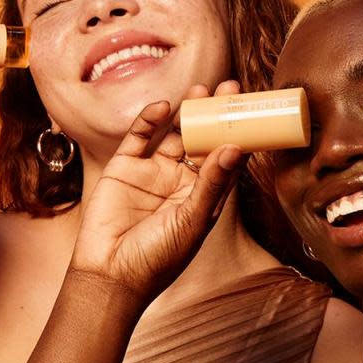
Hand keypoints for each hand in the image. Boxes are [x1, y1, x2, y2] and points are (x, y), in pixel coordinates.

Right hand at [70, 100, 240, 303]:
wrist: (110, 274)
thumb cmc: (159, 257)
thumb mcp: (193, 219)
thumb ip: (212, 182)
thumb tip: (235, 147)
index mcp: (205, 195)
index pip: (227, 158)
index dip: (239, 133)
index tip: (252, 110)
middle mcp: (182, 181)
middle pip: (203, 139)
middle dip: (215, 114)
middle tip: (228, 88)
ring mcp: (154, 173)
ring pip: (174, 134)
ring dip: (187, 112)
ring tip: (201, 89)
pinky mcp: (125, 168)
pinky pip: (139, 137)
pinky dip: (149, 120)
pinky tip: (163, 107)